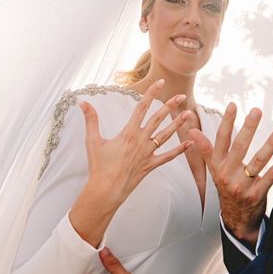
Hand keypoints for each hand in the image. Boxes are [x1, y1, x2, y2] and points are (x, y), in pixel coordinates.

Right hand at [80, 79, 190, 203]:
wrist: (106, 190)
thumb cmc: (99, 166)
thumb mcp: (92, 141)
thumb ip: (90, 120)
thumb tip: (83, 103)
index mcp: (128, 133)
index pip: (142, 107)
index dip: (151, 93)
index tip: (160, 83)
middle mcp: (141, 140)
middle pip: (158, 119)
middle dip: (170, 106)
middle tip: (181, 96)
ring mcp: (148, 153)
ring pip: (166, 135)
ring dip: (177, 124)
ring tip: (188, 114)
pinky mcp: (150, 165)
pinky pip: (168, 157)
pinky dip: (179, 150)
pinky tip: (189, 144)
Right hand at [190, 104, 272, 242]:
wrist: (235, 218)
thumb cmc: (226, 186)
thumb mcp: (213, 169)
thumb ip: (205, 149)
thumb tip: (191, 130)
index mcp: (218, 166)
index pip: (221, 140)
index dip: (226, 122)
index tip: (232, 105)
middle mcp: (228, 174)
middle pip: (240, 147)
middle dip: (248, 128)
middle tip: (256, 111)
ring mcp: (243, 185)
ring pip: (258, 161)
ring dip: (271, 144)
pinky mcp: (257, 194)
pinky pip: (271, 176)